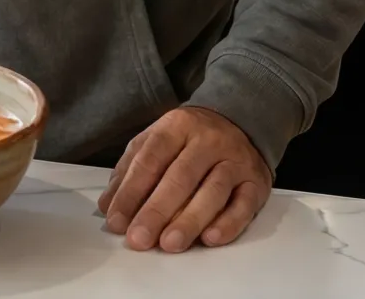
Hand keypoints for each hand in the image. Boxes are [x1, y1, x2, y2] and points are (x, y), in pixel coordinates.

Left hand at [96, 105, 271, 251]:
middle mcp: (208, 141)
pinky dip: (228, 223)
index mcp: (177, 126)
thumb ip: (130, 170)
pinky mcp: (256, 182)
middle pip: (180, 177)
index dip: (131, 192)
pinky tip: (210, 238)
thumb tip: (108, 205)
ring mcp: (235, 161)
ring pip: (213, 191)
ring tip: (169, 243)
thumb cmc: (191, 139)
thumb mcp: (156, 141)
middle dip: (157, 211)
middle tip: (139, 238)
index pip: (150, 159)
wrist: (242, 121)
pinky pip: (244, 204)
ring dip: (190, 220)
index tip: (117, 220)